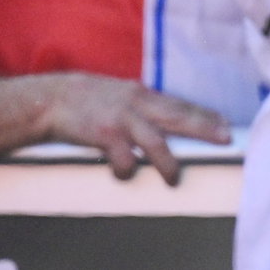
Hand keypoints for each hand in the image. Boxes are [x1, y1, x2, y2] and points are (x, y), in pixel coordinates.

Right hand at [31, 73, 230, 185]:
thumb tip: (155, 110)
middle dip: (203, 128)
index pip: (177, 103)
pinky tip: (123, 174)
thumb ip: (134, 99)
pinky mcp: (106, 135)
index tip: (221, 123)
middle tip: (223, 138)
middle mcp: (133, 104)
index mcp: (136, 93)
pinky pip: (126, 160)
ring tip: (172, 178)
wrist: (46, 100)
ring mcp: (120, 119)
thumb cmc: (77, 96)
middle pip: (177, 117)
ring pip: (157, 144)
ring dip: (168, 164)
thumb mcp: (111, 90)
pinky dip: (127, 170)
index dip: (202, 113)